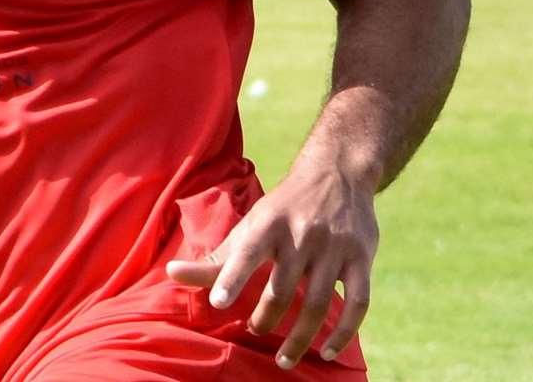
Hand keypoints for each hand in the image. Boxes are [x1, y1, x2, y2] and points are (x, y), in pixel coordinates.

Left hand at [167, 160, 376, 369]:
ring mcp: (335, 246)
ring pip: (318, 302)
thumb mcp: (251, 224)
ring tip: (283, 358)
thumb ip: (216, 257)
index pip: (248, 251)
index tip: (218, 303)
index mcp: (269, 222)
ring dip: (300, 337)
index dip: (233, 277)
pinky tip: (327, 351)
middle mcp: (302, 233)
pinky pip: (358, 303)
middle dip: (265, 317)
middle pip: (282, 288)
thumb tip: (171, 274)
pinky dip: (343, 332)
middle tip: (254, 330)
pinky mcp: (362, 257)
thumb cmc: (283, 208)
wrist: (337, 173)